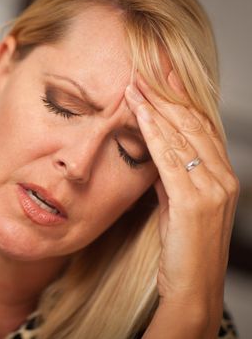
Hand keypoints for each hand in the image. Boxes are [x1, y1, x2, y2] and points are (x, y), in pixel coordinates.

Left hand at [124, 72, 238, 332]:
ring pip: (182, 136)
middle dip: (167, 95)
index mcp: (220, 176)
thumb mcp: (176, 206)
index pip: (200, 128)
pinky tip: (140, 113)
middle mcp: (222, 177)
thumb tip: (155, 152)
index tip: (159, 78)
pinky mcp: (195, 202)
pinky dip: (154, 132)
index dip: (179, 101)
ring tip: (135, 84)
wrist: (191, 288)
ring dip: (156, 107)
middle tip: (145, 69)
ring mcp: (213, 189)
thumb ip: (171, 178)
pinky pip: (171, 158)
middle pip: (193, 125)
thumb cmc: (182, 249)